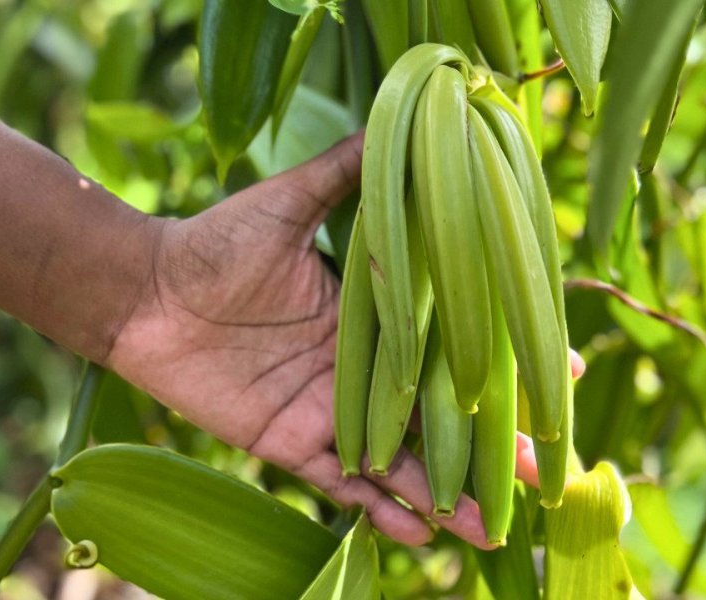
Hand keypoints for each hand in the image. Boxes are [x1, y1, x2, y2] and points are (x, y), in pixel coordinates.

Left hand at [108, 132, 584, 548]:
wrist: (146, 293)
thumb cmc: (215, 242)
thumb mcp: (288, 201)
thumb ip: (343, 172)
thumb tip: (399, 117)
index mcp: (371, 315)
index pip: (452, 343)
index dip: (502, 362)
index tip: (560, 377)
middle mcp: (360, 367)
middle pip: (437, 414)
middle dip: (488, 447)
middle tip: (540, 476)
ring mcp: (328, 408)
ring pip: (400, 458)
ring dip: (445, 492)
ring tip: (489, 527)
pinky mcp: (290, 442)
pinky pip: (343, 483)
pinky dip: (379, 509)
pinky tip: (420, 532)